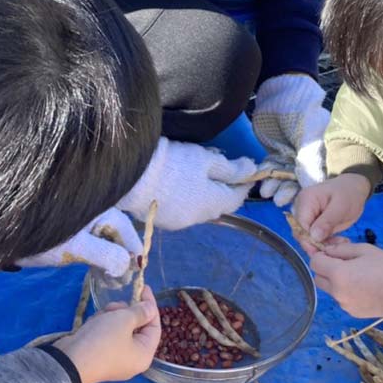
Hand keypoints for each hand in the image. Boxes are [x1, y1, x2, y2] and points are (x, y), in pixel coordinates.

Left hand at [13, 208, 141, 277]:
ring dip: (111, 264)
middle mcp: (96, 214)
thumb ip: (105, 255)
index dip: (134, 253)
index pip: (126, 231)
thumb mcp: (76, 249)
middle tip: (120, 284)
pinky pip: (95, 247)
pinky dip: (100, 261)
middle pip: (118, 237)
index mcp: (100, 210)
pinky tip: (99, 276)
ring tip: (109, 284)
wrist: (6, 238)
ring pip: (107, 244)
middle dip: (122, 261)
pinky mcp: (74, 236)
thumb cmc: (42, 239)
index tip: (138, 273)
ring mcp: (85, 225)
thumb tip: (128, 265)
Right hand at [54, 287, 160, 382]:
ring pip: (120, 329)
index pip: (155, 326)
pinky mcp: (100, 355)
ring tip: (102, 316)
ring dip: (111, 318)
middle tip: (115, 307)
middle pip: (136, 327)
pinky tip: (93, 323)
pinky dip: (101, 326)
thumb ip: (140, 311)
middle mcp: (132, 359)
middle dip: (125, 312)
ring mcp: (115, 358)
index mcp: (144, 355)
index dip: (150, 305)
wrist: (69, 360)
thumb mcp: (124, 320)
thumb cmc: (103, 340)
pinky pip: (107, 335)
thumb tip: (150, 308)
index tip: (143, 288)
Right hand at [117, 137, 257, 229]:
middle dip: (224, 189)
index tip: (247, 170)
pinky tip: (180, 186)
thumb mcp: (205, 159)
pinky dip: (187, 199)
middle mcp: (198, 218)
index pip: (238, 198)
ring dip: (204, 195)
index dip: (244, 184)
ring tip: (199, 176)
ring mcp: (178, 222)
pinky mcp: (161, 221)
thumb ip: (230, 168)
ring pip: (199, 209)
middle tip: (223, 169)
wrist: (131, 174)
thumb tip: (252, 170)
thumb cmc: (173, 163)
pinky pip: (182, 211)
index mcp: (213, 203)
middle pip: (218, 204)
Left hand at [252, 74, 329, 205]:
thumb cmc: (302, 111)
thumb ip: (310, 161)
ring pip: (283, 175)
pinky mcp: (275, 150)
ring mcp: (290, 153)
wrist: (282, 90)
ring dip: (275, 185)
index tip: (298, 204)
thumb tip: (314, 187)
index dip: (306, 192)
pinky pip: (271, 166)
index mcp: (320, 154)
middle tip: (278, 201)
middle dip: (288, 192)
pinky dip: (265, 174)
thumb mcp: (309, 137)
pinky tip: (260, 181)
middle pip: (298, 180)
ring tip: (267, 193)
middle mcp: (306, 156)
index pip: (315, 179)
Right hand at [294, 174, 371, 247]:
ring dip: (323, 245)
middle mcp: (303, 209)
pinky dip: (327, 243)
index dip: (307, 240)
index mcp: (306, 200)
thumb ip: (327, 221)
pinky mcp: (315, 224)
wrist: (355, 188)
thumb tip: (314, 236)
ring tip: (342, 242)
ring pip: (309, 238)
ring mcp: (308, 217)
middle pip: (301, 233)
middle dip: (317, 244)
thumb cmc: (349, 192)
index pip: (299, 225)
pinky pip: (316, 238)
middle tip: (337, 247)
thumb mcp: (341, 206)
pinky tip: (340, 241)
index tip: (322, 250)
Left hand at [310, 242, 382, 318]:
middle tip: (343, 262)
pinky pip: (341, 299)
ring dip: (335, 281)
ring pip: (329, 290)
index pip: (314, 263)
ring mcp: (344, 304)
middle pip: (318, 278)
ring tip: (356, 275)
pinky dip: (345, 292)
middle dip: (325, 268)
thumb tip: (327, 251)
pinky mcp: (352, 312)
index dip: (320, 255)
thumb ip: (341, 249)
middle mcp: (337, 292)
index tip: (332, 252)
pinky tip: (363, 287)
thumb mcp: (365, 250)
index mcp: (338, 274)